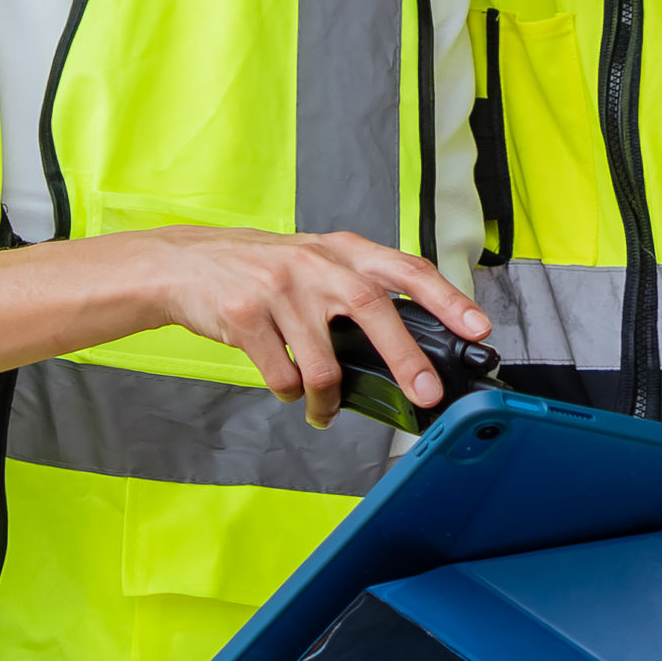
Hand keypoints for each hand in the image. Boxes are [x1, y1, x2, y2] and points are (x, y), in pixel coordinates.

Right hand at [142, 228, 488, 426]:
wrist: (184, 264)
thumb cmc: (261, 269)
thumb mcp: (315, 262)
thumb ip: (357, 289)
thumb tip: (411, 347)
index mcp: (342, 250)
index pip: (407, 269)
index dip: (447, 299)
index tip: (477, 328)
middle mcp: (315, 264)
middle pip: (373, 311)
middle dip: (406, 359)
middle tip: (425, 393)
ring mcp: (279, 289)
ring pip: (323, 362)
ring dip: (328, 400)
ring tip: (323, 410)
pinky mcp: (245, 317)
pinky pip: (283, 375)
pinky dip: (290, 393)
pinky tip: (286, 386)